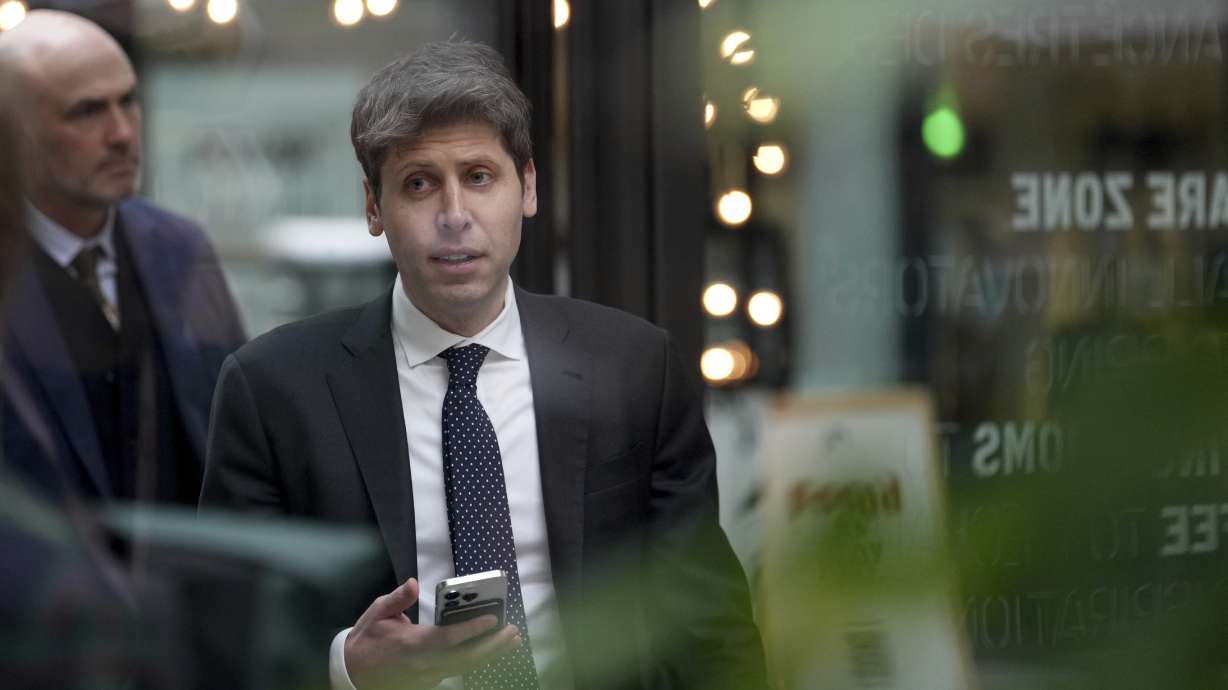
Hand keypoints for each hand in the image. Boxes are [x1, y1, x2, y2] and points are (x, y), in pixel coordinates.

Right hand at [344, 578, 521, 689]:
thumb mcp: (377, 613)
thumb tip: (413, 582)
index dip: (473, 629)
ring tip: (510, 641)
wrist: (352, 673)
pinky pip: (456, 671)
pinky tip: (488, 650)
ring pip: (464, 667)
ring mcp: (427, 676)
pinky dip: (474, 660)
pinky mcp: (428, 682)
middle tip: (513, 633)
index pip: (449, 638)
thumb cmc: (366, 640)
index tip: (493, 619)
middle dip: (493, 646)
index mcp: (412, 644)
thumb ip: (398, 599)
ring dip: (489, 654)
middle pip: (466, 657)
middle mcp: (424, 663)